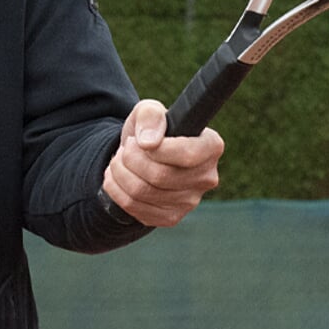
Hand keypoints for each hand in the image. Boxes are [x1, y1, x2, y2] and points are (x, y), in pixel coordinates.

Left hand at [102, 99, 223, 226]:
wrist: (141, 157)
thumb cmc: (150, 130)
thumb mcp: (148, 111)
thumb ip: (150, 116)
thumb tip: (149, 142)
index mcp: (211, 147)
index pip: (187, 154)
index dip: (157, 149)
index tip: (140, 141)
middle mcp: (206, 177)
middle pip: (160, 175)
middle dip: (131, 158)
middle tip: (125, 148)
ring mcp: (190, 202)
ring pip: (142, 192)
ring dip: (119, 172)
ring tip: (118, 160)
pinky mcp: (171, 217)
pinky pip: (134, 207)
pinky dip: (116, 189)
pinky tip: (118, 177)